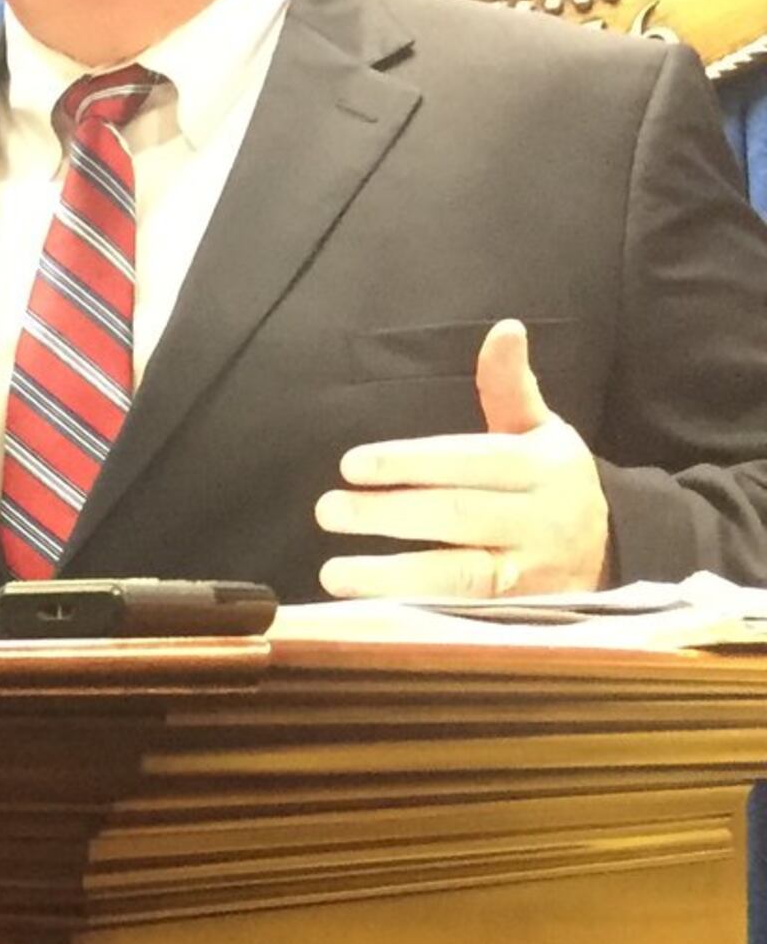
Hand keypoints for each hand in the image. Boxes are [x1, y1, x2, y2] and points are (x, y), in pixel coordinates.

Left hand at [316, 320, 609, 599]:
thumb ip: (510, 387)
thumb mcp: (540, 432)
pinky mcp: (522, 613)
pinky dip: (418, 611)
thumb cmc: (552, 483)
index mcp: (544, 466)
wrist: (615, 550)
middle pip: (460, 515)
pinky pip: (467, 613)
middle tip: (328, 509)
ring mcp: (533, 572)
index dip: (410, 462)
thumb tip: (505, 329)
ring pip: (462, 574)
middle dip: (390, 514)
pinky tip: (369, 607)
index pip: (471, 460)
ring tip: (334, 571)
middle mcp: (543, 518)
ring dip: (394, 575)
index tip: (351, 464)